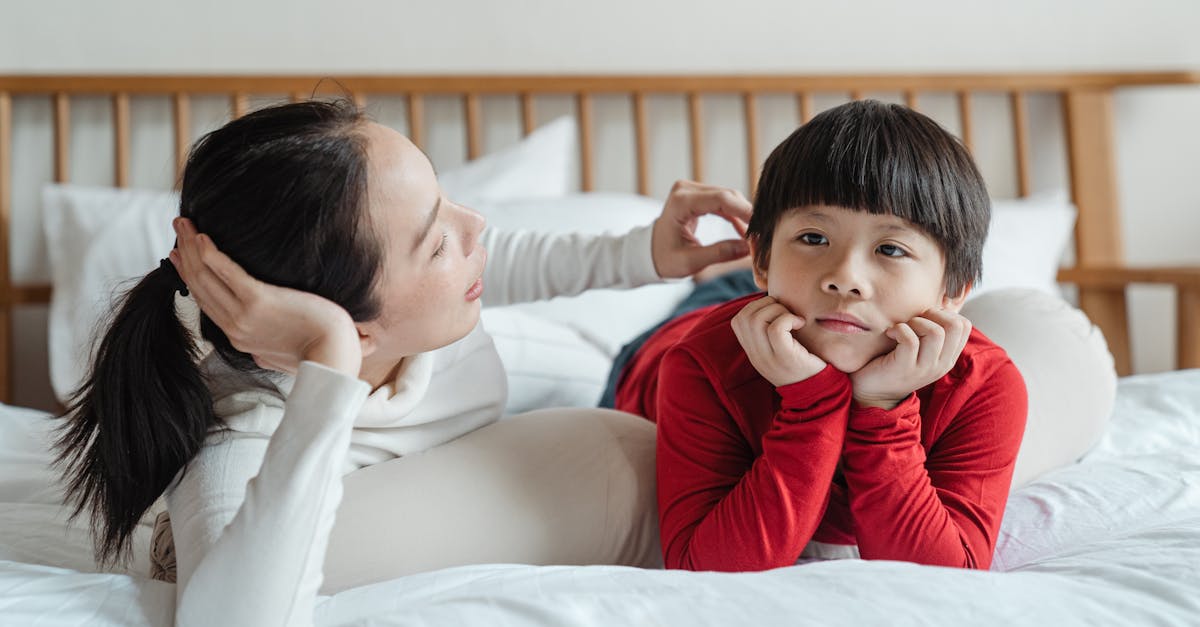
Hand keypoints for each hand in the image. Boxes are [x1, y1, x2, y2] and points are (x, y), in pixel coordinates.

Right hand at [169, 218, 362, 377]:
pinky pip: (227, 274)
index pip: (204, 301)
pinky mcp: (259, 302)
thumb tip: (261, 350)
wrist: (334, 359)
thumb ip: (265, 348)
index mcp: (238, 337)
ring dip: (191, 246)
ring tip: (183, 223)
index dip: (189, 274)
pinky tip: (203, 238)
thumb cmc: (318, 353)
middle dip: (184, 254)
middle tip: (179, 228)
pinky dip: (212, 255)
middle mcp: (234, 327)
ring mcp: (243, 316)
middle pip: (199, 285)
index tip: (180, 255)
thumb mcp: (281, 355)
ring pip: (206, 276)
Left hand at [650, 180, 752, 278]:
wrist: (649, 252)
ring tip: (753, 237)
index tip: (761, 227)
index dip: (744, 211)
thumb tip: (748, 248)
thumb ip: (719, 254)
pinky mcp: (697, 196)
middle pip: (727, 195)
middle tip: (761, 236)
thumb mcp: (690, 262)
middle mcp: (685, 190)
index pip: (720, 199)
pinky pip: (723, 202)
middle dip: (746, 214)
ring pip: (728, 197)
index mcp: (680, 203)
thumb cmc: (665, 259)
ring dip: (743, 215)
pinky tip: (744, 232)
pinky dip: (735, 215)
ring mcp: (691, 190)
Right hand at [731, 296, 826, 387]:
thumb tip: (773, 300)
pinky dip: (788, 318)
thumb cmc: (806, 364)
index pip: (738, 321)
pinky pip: (775, 328)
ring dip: (778, 310)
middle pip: (745, 317)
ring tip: (794, 318)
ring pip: (757, 319)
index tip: (777, 312)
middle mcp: (756, 356)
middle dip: (766, 304)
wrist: (820, 391)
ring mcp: (768, 358)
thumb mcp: (782, 349)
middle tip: (787, 312)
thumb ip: (771, 332)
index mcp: (753, 352)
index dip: (755, 307)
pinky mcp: (784, 358)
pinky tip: (801, 323)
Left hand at [849, 308, 971, 409]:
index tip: (925, 317)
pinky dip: (899, 329)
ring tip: (902, 328)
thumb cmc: (893, 362)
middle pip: (955, 326)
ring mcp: (924, 368)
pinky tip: (890, 334)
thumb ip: (931, 332)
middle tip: (914, 319)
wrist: (871, 391)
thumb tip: (937, 303)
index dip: (944, 313)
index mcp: (947, 357)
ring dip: (915, 322)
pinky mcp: (905, 368)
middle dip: (933, 313)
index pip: (964, 326)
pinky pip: (910, 340)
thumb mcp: (920, 348)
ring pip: (935, 332)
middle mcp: (941, 364)